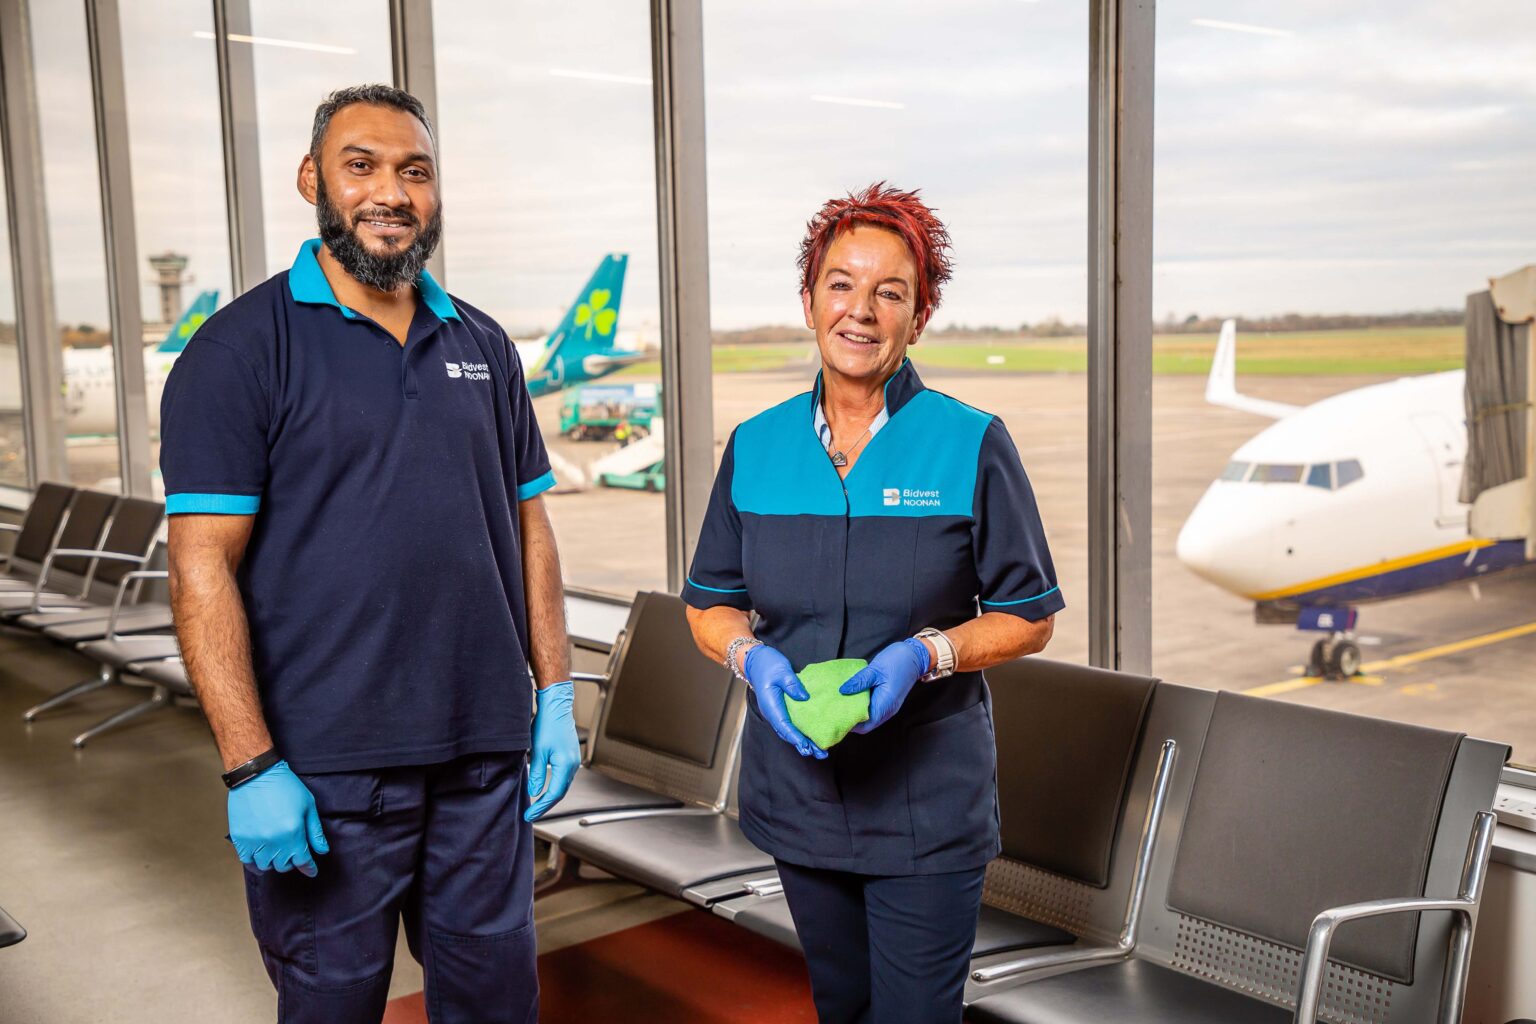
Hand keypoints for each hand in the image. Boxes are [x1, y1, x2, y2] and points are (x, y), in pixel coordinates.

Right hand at [228, 760, 327, 875]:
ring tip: (277, 852)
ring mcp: (254, 842)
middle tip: (293, 853)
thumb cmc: (285, 787)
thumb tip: (322, 851)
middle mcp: (273, 841)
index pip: (303, 861)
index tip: (312, 871)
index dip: (309, 868)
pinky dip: (255, 864)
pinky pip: (247, 862)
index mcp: (293, 833)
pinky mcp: (239, 839)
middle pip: (283, 865)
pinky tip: (260, 860)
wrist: (256, 775)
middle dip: (291, 861)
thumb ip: (315, 831)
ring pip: (266, 866)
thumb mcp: (308, 805)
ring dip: (273, 862)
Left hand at [525, 681, 580, 821]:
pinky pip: (564, 777)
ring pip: (562, 785)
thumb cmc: (547, 725)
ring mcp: (574, 760)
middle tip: (531, 814)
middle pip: (560, 792)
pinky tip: (546, 787)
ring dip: (550, 796)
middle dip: (546, 805)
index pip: (554, 794)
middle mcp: (573, 765)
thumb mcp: (537, 751)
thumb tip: (535, 792)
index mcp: (566, 766)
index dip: (541, 807)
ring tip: (537, 805)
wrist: (557, 706)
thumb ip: (536, 773)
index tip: (529, 815)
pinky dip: (554, 785)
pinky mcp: (570, 756)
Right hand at [744, 644, 826, 758]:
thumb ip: (792, 684)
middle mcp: (772, 712)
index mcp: (771, 705)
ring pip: (789, 731)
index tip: (807, 746)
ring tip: (819, 751)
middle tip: (820, 754)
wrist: (756, 660)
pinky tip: (811, 737)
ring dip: (803, 742)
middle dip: (803, 745)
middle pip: (787, 733)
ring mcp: (776, 712)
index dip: (796, 737)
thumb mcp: (782, 670)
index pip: (784, 725)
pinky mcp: (781, 709)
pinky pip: (791, 724)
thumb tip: (805, 697)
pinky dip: (801, 733)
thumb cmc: (767, 664)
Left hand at [840, 638, 930, 732]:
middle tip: (836, 709)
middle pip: (867, 723)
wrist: (915, 656)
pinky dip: (863, 706)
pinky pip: (874, 709)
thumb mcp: (875, 669)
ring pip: (870, 717)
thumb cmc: (898, 661)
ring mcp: (889, 706)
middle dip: (852, 719)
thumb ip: (859, 681)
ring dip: (858, 713)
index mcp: (885, 704)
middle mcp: (888, 709)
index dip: (851, 725)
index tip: (837, 717)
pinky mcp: (888, 700)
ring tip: (842, 703)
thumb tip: (842, 691)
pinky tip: (854, 697)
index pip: (866, 725)